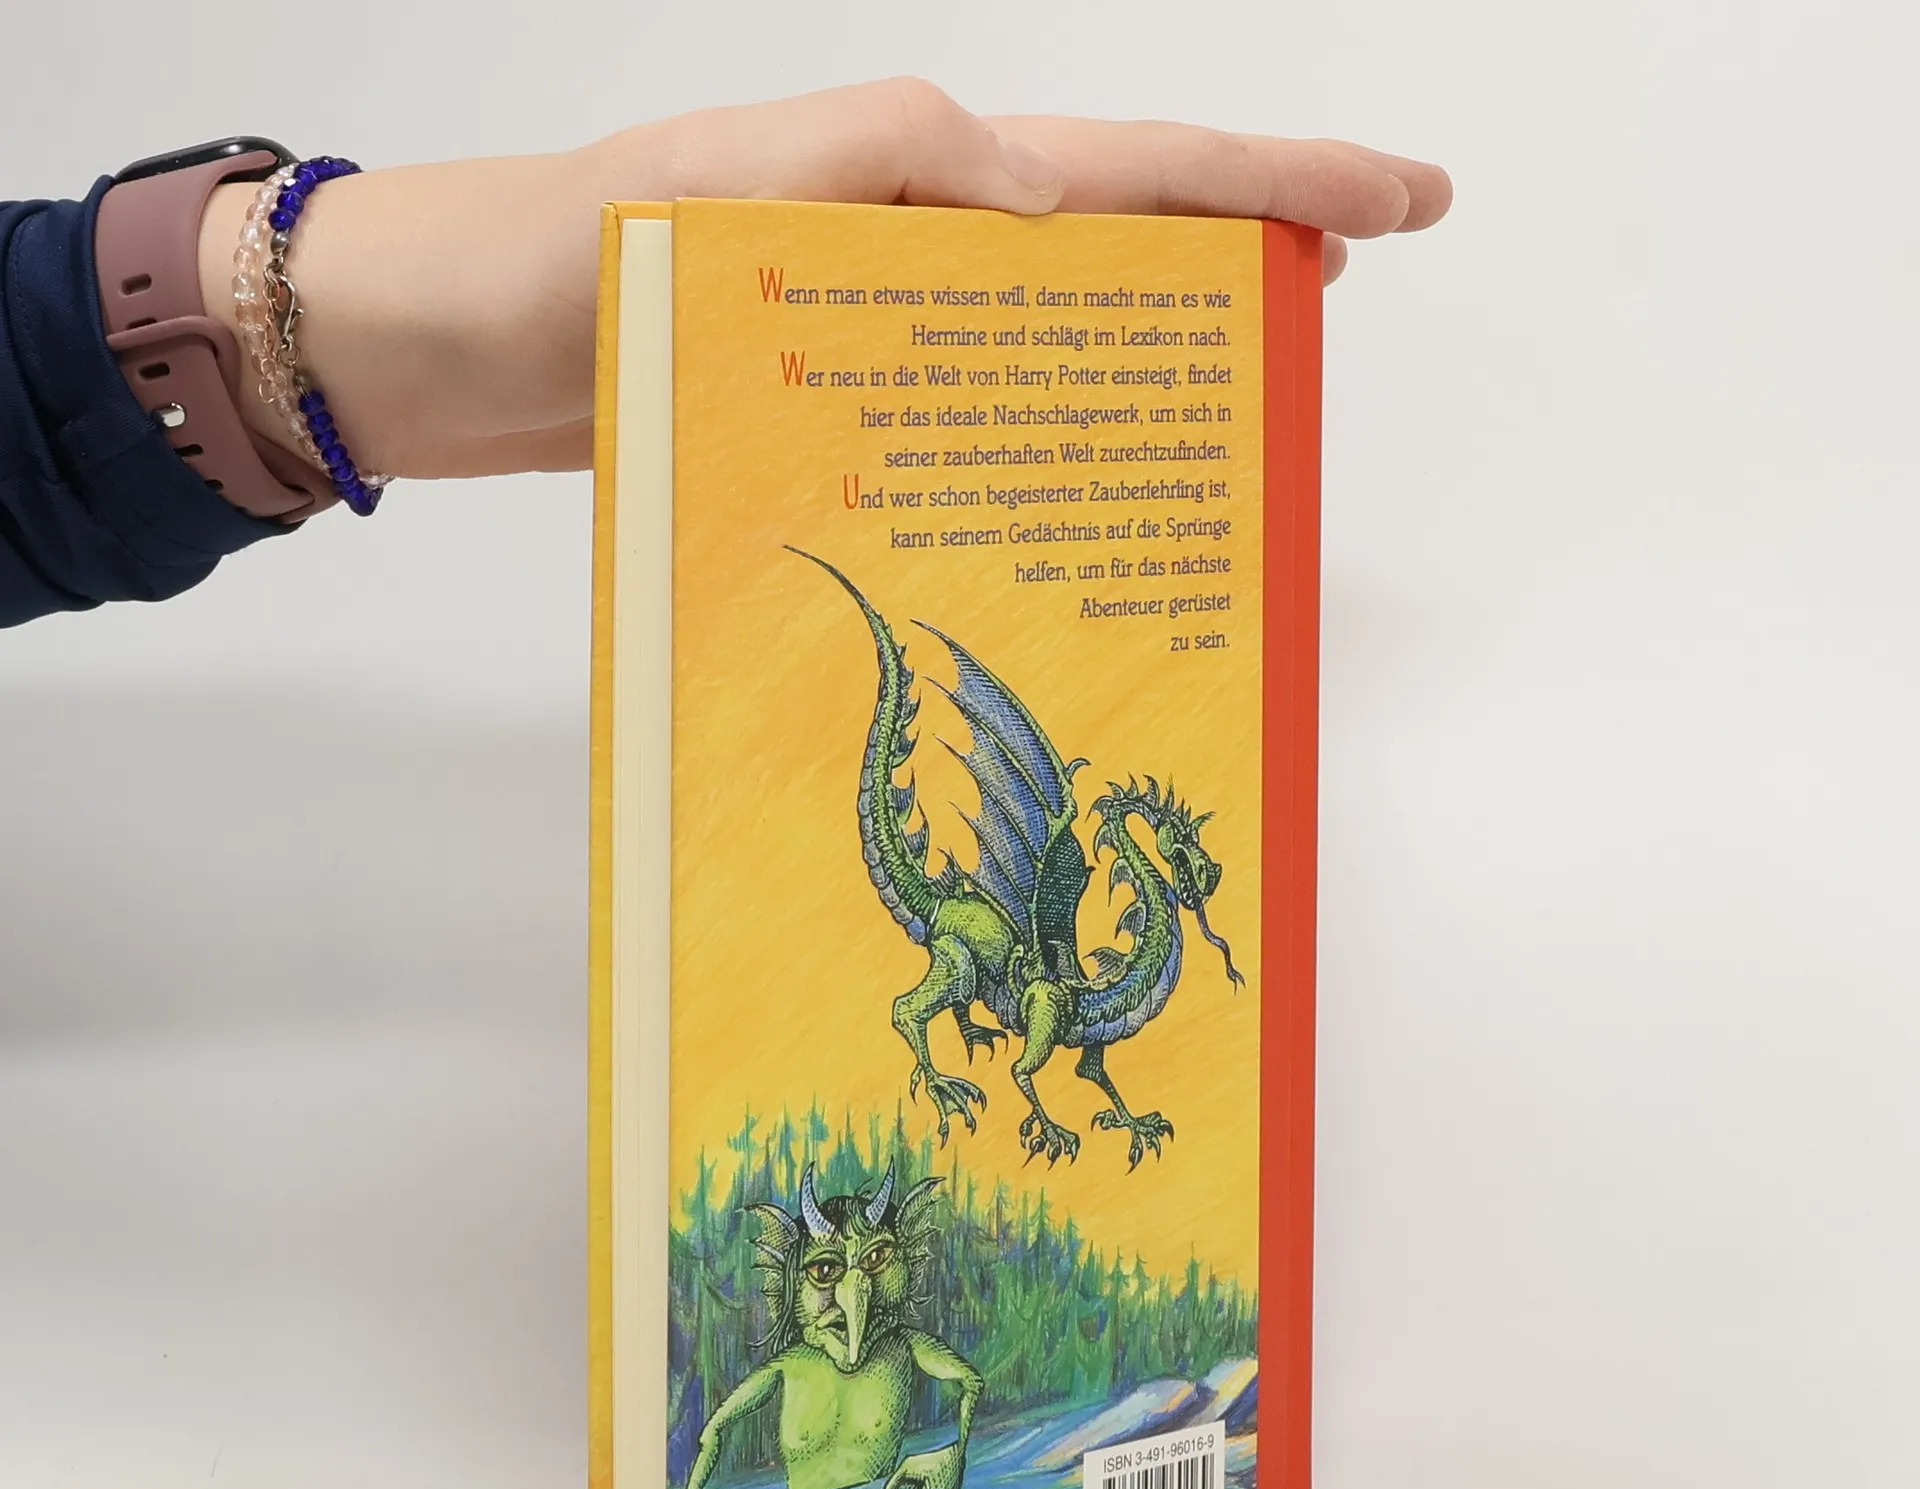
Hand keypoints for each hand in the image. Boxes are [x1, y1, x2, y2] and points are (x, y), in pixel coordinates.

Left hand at [195, 79, 1450, 481]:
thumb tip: (1053, 200)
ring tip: (1248, 394)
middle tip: (1347, 293)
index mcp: (919, 173)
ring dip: (1155, 354)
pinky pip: (967, 415)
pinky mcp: (834, 410)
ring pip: (1053, 336)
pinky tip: (1075, 485)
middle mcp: (917, 247)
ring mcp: (881, 333)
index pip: (1132, 168)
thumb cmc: (564, 252)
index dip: (1271, 185)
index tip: (1393, 203)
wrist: (444, 345)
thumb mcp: (729, 186)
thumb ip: (893, 167)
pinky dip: (1037, 437)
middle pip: (1120, 245)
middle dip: (1244, 256)